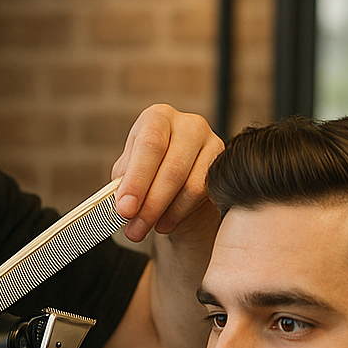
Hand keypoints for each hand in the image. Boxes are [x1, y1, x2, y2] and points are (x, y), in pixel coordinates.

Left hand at [110, 103, 223, 241]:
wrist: (177, 178)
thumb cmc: (147, 170)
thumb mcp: (128, 172)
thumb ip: (123, 184)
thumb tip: (123, 206)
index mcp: (157, 117)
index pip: (149, 145)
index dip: (137, 180)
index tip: (125, 209)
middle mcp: (187, 124)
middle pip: (172, 168)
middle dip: (149, 205)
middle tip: (133, 230)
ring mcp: (211, 143)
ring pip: (190, 186)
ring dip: (163, 214)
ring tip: (144, 229)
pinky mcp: (224, 166)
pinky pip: (203, 195)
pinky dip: (179, 214)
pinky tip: (163, 224)